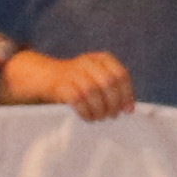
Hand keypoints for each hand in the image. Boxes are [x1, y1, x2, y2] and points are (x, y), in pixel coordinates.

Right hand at [4, 48, 136, 120]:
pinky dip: (85, 111)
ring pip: (93, 91)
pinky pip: (77, 100)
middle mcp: (88, 62)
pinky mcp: (60, 84)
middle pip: (108, 83)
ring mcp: (73, 72)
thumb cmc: (79, 83)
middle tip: (112, 116)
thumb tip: (129, 109)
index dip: (127, 94)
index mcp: (101, 59)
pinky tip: (87, 117)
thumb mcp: (97, 78)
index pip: (120, 74)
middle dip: (113, 103)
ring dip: (99, 109)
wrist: (46, 77)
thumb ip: (112, 89)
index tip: (128, 110)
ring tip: (100, 117)